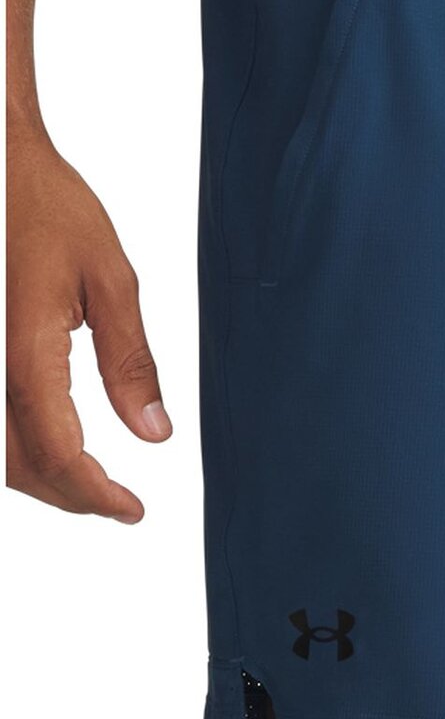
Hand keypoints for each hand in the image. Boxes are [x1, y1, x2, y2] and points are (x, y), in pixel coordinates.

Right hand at [7, 127, 171, 518]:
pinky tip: (52, 447)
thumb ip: (131, 360)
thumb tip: (154, 432)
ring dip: (41, 480)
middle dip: (70, 496)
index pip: (59, 453)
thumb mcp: (112, 279)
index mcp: (26, 353)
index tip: (132, 510)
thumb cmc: (49, 208)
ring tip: (93, 484)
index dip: (96, 494)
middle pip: (19, 467)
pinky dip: (17, 448)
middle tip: (120, 505)